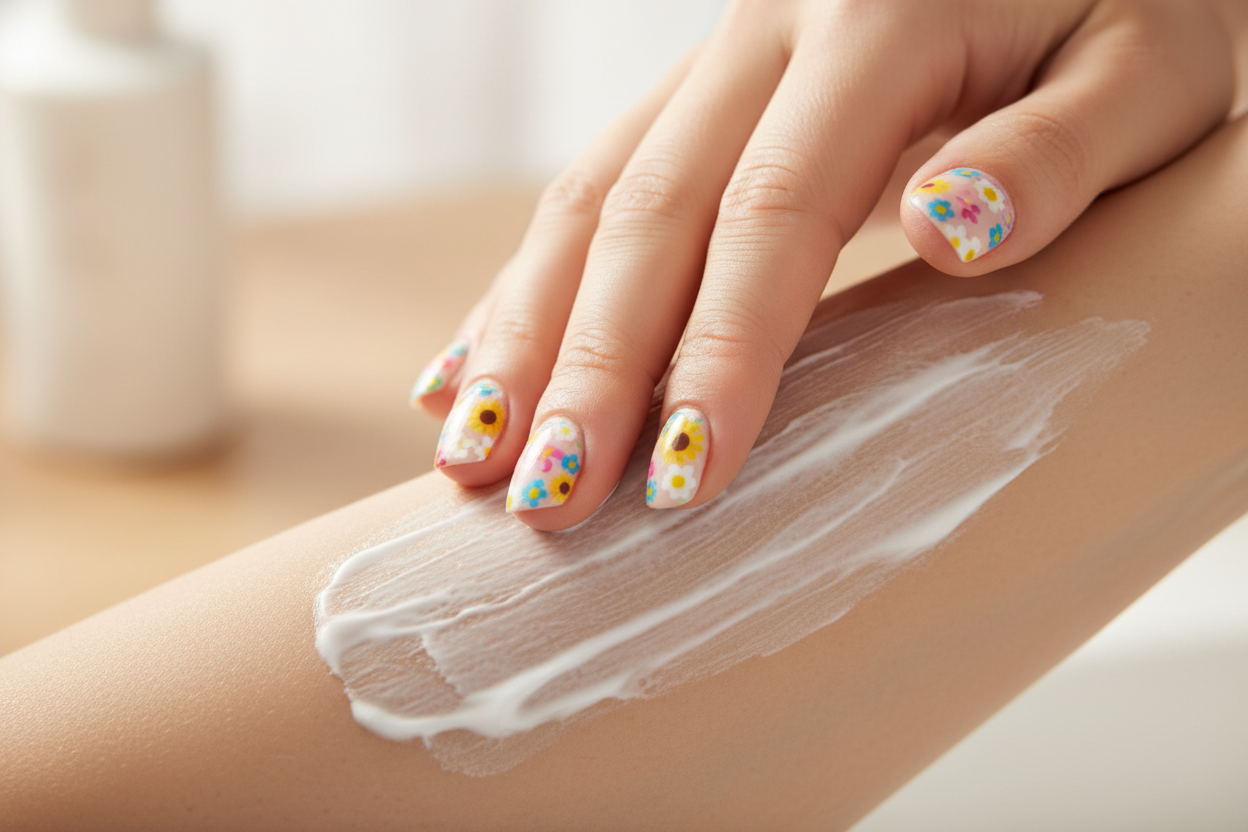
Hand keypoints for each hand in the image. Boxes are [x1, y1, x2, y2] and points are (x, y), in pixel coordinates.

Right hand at [411, 0, 1234, 528]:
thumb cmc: (1139, 16)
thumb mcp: (1150, 70)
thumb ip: (1056, 152)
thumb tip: (949, 230)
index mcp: (877, 20)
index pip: (774, 212)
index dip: (720, 349)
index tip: (685, 479)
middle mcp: (768, 30)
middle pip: (648, 212)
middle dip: (587, 367)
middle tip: (543, 502)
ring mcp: (721, 58)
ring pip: (591, 197)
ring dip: (523, 333)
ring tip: (470, 456)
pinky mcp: (702, 95)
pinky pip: (593, 185)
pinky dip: (521, 287)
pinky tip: (462, 369)